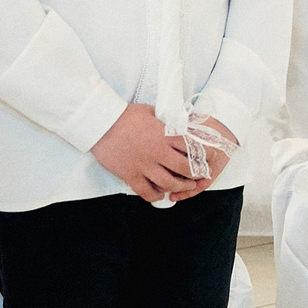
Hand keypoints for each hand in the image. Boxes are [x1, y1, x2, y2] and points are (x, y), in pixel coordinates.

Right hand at [91, 104, 207, 202]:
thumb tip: (179, 121)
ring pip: (168, 183)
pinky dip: (155, 196)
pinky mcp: (129, 174)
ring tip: (185, 187)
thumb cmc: (125, 114)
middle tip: (200, 176)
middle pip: (184, 169)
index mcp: (165, 135)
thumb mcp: (153, 112)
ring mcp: (143, 165)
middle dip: (196, 174)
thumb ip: (167, 120)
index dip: (203, 155)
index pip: (192, 148)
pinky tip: (160, 195)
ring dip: (180, 187)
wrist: (100, 123)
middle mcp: (157, 152)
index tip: (207, 159)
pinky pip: (146, 191)